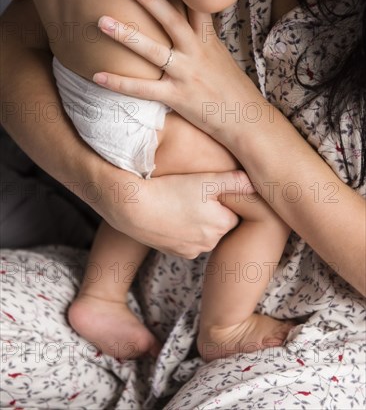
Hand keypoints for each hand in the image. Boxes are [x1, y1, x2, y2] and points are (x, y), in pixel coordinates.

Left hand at [94, 0, 256, 142]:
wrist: (247, 120)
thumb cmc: (232, 90)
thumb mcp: (221, 59)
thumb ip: (203, 42)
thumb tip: (190, 27)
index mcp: (208, 41)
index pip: (196, 7)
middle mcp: (197, 53)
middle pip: (172, 21)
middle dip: (150, 0)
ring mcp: (187, 74)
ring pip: (153, 51)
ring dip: (127, 35)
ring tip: (102, 21)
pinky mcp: (178, 97)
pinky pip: (143, 89)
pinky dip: (120, 83)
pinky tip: (98, 76)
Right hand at [97, 161, 252, 257]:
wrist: (133, 209)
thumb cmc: (170, 190)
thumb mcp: (205, 180)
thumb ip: (234, 181)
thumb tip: (255, 182)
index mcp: (222, 224)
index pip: (232, 210)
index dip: (221, 198)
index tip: (208, 188)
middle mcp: (210, 242)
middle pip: (218, 222)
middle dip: (210, 210)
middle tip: (191, 193)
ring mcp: (191, 250)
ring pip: (201, 231)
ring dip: (195, 220)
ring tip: (178, 202)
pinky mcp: (174, 252)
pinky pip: (185, 239)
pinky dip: (181, 229)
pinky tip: (169, 214)